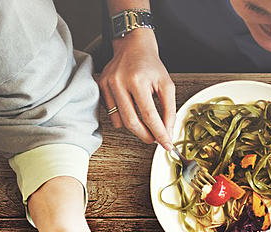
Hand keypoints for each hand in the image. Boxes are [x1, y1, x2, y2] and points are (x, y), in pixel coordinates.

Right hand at [97, 31, 175, 149]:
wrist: (133, 46)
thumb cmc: (151, 65)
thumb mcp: (167, 86)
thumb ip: (169, 111)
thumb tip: (168, 133)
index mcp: (137, 80)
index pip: (149, 115)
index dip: (159, 134)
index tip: (167, 145)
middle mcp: (119, 82)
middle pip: (132, 121)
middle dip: (146, 136)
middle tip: (156, 140)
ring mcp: (107, 84)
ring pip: (121, 120)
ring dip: (136, 129)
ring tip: (146, 125)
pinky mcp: (101, 86)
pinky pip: (112, 113)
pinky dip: (124, 119)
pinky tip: (132, 112)